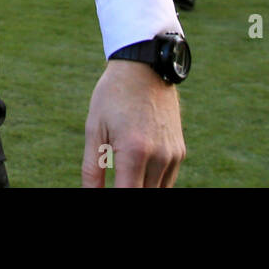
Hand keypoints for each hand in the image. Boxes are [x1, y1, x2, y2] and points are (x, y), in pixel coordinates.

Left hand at [82, 61, 184, 187]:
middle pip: (144, 196)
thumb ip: (92, 169)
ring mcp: (173, 155)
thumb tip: (89, 196)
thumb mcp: (94, 129)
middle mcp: (159, 157)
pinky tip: (137, 171)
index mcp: (134, 151)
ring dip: (140, 189)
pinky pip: (167, 180)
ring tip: (123, 177)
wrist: (144, 67)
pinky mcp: (180, 151)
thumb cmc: (113, 96)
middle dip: (128, 191)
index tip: (106, 192)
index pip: (128, 196)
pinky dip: (153, 183)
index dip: (114, 201)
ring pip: (158, 192)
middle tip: (115, 180)